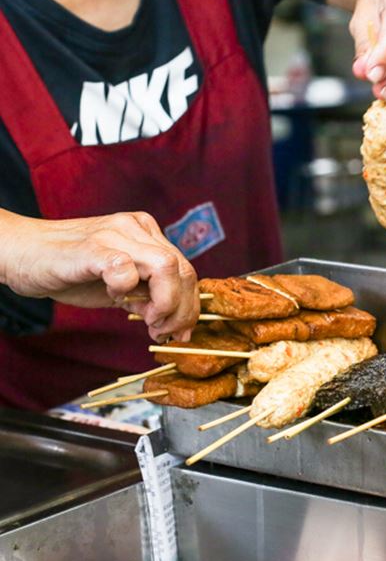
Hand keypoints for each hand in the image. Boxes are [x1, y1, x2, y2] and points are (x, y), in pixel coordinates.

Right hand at [0, 211, 198, 341]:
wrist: (20, 253)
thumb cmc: (68, 270)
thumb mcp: (119, 285)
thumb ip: (147, 295)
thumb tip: (176, 323)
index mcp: (146, 233)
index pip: (185, 269)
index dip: (190, 304)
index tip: (182, 331)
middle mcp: (136, 228)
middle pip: (183, 269)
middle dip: (182, 309)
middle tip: (165, 332)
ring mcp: (115, 234)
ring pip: (166, 266)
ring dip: (165, 303)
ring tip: (148, 321)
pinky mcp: (92, 248)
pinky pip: (126, 268)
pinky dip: (128, 289)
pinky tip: (115, 298)